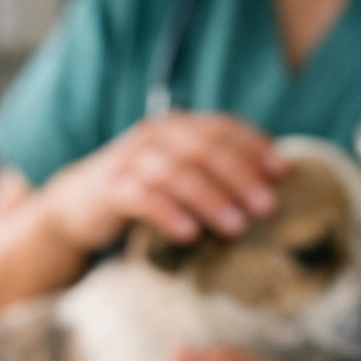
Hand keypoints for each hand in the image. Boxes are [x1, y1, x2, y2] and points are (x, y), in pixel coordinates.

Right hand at [40, 113, 286, 253]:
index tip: (283, 174)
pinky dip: (169, 214)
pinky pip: (143, 199)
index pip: (221, 127)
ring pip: (176, 173)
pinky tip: (191, 234)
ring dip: (211, 200)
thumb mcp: (177, 173)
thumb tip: (272, 187)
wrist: (77, 205)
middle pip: (203, 148)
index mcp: (176, 126)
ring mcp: (130, 161)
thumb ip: (213, 171)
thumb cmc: (141, 191)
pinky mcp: (110, 190)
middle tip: (267, 207)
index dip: (255, 147)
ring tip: (237, 227)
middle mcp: (153, 135)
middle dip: (240, 177)